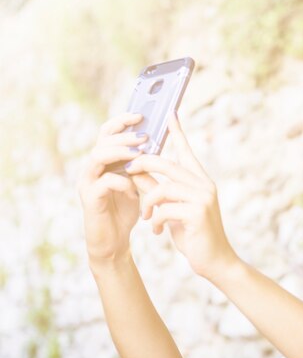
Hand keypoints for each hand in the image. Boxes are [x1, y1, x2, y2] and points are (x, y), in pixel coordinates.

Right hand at [76, 112, 148, 264]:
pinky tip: (134, 189)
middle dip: (124, 135)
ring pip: (98, 156)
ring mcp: (88, 182)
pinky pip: (103, 182)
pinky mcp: (89, 199)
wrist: (114, 242)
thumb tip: (158, 144)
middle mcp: (92, 168)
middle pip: (102, 140)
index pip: (108, 133)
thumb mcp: (138, 184)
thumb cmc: (126, 211)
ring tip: (140, 155)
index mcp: (104, 162)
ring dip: (121, 153)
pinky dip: (121, 182)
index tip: (141, 116)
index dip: (122, 122)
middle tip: (145, 137)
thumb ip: (143, 166)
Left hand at [125, 112, 239, 279]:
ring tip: (146, 217)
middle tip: (127, 170)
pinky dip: (155, 220)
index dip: (178, 132)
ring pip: (163, 188)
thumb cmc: (194, 235)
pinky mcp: (197, 214)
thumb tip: (137, 172)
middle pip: (167, 164)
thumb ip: (158, 190)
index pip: (186, 152)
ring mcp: (203, 199)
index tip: (169, 113)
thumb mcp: (173, 210)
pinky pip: (165, 208)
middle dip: (143, 165)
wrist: (215, 262)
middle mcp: (204, 185)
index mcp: (201, 181)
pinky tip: (156, 231)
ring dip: (148, 202)